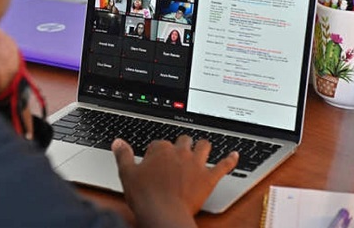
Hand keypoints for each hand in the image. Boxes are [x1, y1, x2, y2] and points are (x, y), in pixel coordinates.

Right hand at [112, 135, 238, 227]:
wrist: (163, 213)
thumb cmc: (145, 196)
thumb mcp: (127, 174)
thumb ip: (123, 155)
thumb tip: (118, 142)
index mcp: (161, 149)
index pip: (159, 143)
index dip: (157, 152)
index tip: (154, 160)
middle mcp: (180, 152)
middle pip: (183, 140)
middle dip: (181, 144)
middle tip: (177, 153)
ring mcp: (196, 163)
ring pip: (204, 146)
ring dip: (203, 146)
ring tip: (202, 147)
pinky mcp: (209, 177)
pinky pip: (223, 165)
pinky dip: (230, 159)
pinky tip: (235, 154)